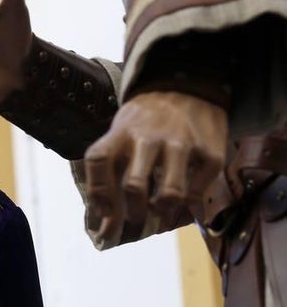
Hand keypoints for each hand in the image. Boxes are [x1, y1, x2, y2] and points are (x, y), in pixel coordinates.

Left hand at [84, 91, 226, 245]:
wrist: (188, 85)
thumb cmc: (146, 119)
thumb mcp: (121, 131)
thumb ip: (111, 168)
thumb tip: (101, 221)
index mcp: (120, 132)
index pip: (98, 161)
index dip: (97, 194)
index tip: (102, 217)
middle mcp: (148, 137)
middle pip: (134, 185)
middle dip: (133, 213)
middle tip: (136, 219)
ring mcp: (181, 144)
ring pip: (170, 194)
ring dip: (163, 212)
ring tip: (160, 212)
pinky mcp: (210, 152)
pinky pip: (198, 191)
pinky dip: (190, 206)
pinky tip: (184, 205)